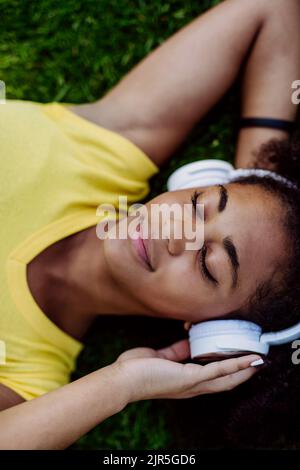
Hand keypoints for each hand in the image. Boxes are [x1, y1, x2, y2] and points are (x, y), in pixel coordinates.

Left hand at [115, 339, 261, 402]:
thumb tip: (187, 342)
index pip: (211, 377)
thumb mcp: (159, 356)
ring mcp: (192, 384)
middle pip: (224, 382)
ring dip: (244, 369)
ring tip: (258, 360)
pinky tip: (248, 359)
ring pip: (226, 378)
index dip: (227, 369)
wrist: (121, 380)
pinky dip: (235, 365)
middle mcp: (192, 386)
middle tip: (257, 362)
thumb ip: (174, 351)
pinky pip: (218, 370)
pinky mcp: (190, 378)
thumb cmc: (135, 370)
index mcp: (185, 381)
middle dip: (242, 373)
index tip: (238, 356)